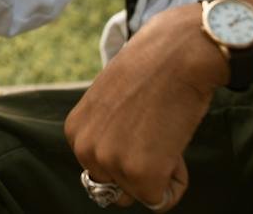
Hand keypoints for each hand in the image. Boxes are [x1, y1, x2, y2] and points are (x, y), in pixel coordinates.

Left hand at [64, 5, 225, 210]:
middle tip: (156, 128)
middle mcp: (84, 149)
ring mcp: (110, 163)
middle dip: (143, 167)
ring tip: (165, 132)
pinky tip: (175, 145)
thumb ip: (107, 133)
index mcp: (75, 132)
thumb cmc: (152, 71)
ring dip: (161, 172)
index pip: (103, 169)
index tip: (142, 120)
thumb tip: (117, 163)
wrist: (177, 53)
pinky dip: (177, 180)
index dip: (131, 150)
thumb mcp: (111, 102)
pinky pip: (161, 200)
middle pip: (119, 186)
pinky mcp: (140, 174)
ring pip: (141, 193)